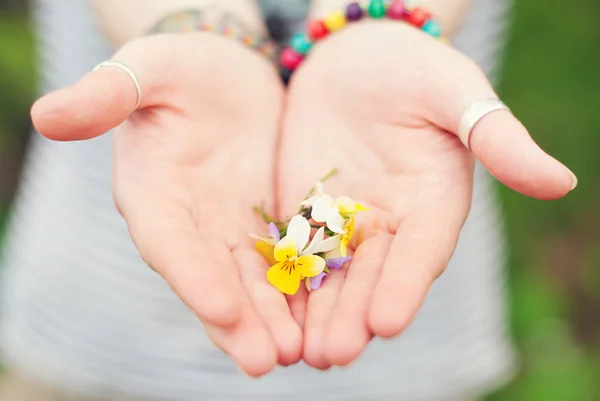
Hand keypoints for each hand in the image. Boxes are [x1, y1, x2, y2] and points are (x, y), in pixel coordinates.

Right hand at [31, 33, 301, 375]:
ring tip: (300, 353)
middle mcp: (189, 222)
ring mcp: (227, 226)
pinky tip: (322, 316)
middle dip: (238, 321)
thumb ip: (107, 94)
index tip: (224, 311)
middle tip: (267, 361)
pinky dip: (298, 290)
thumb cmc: (181, 64)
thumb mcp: (147, 68)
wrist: (224, 69)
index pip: (169, 243)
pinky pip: (282, 260)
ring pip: (250, 280)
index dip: (193, 277)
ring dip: (273, 319)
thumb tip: (42, 115)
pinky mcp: (263, 220)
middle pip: (212, 278)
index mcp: (153, 193)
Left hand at [277, 21, 574, 368]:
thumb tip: (562, 182)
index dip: (405, 286)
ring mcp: (345, 221)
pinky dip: (285, 279)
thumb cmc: (414, 69)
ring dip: (317, 313)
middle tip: (333, 353)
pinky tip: (270, 309)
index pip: (422, 253)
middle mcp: (391, 224)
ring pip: (331, 274)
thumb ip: (497, 138)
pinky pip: (294, 248)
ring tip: (301, 352)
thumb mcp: (455, 93)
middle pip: (372, 276)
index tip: (387, 322)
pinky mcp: (307, 211)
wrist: (357, 57)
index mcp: (433, 205)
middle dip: (353, 315)